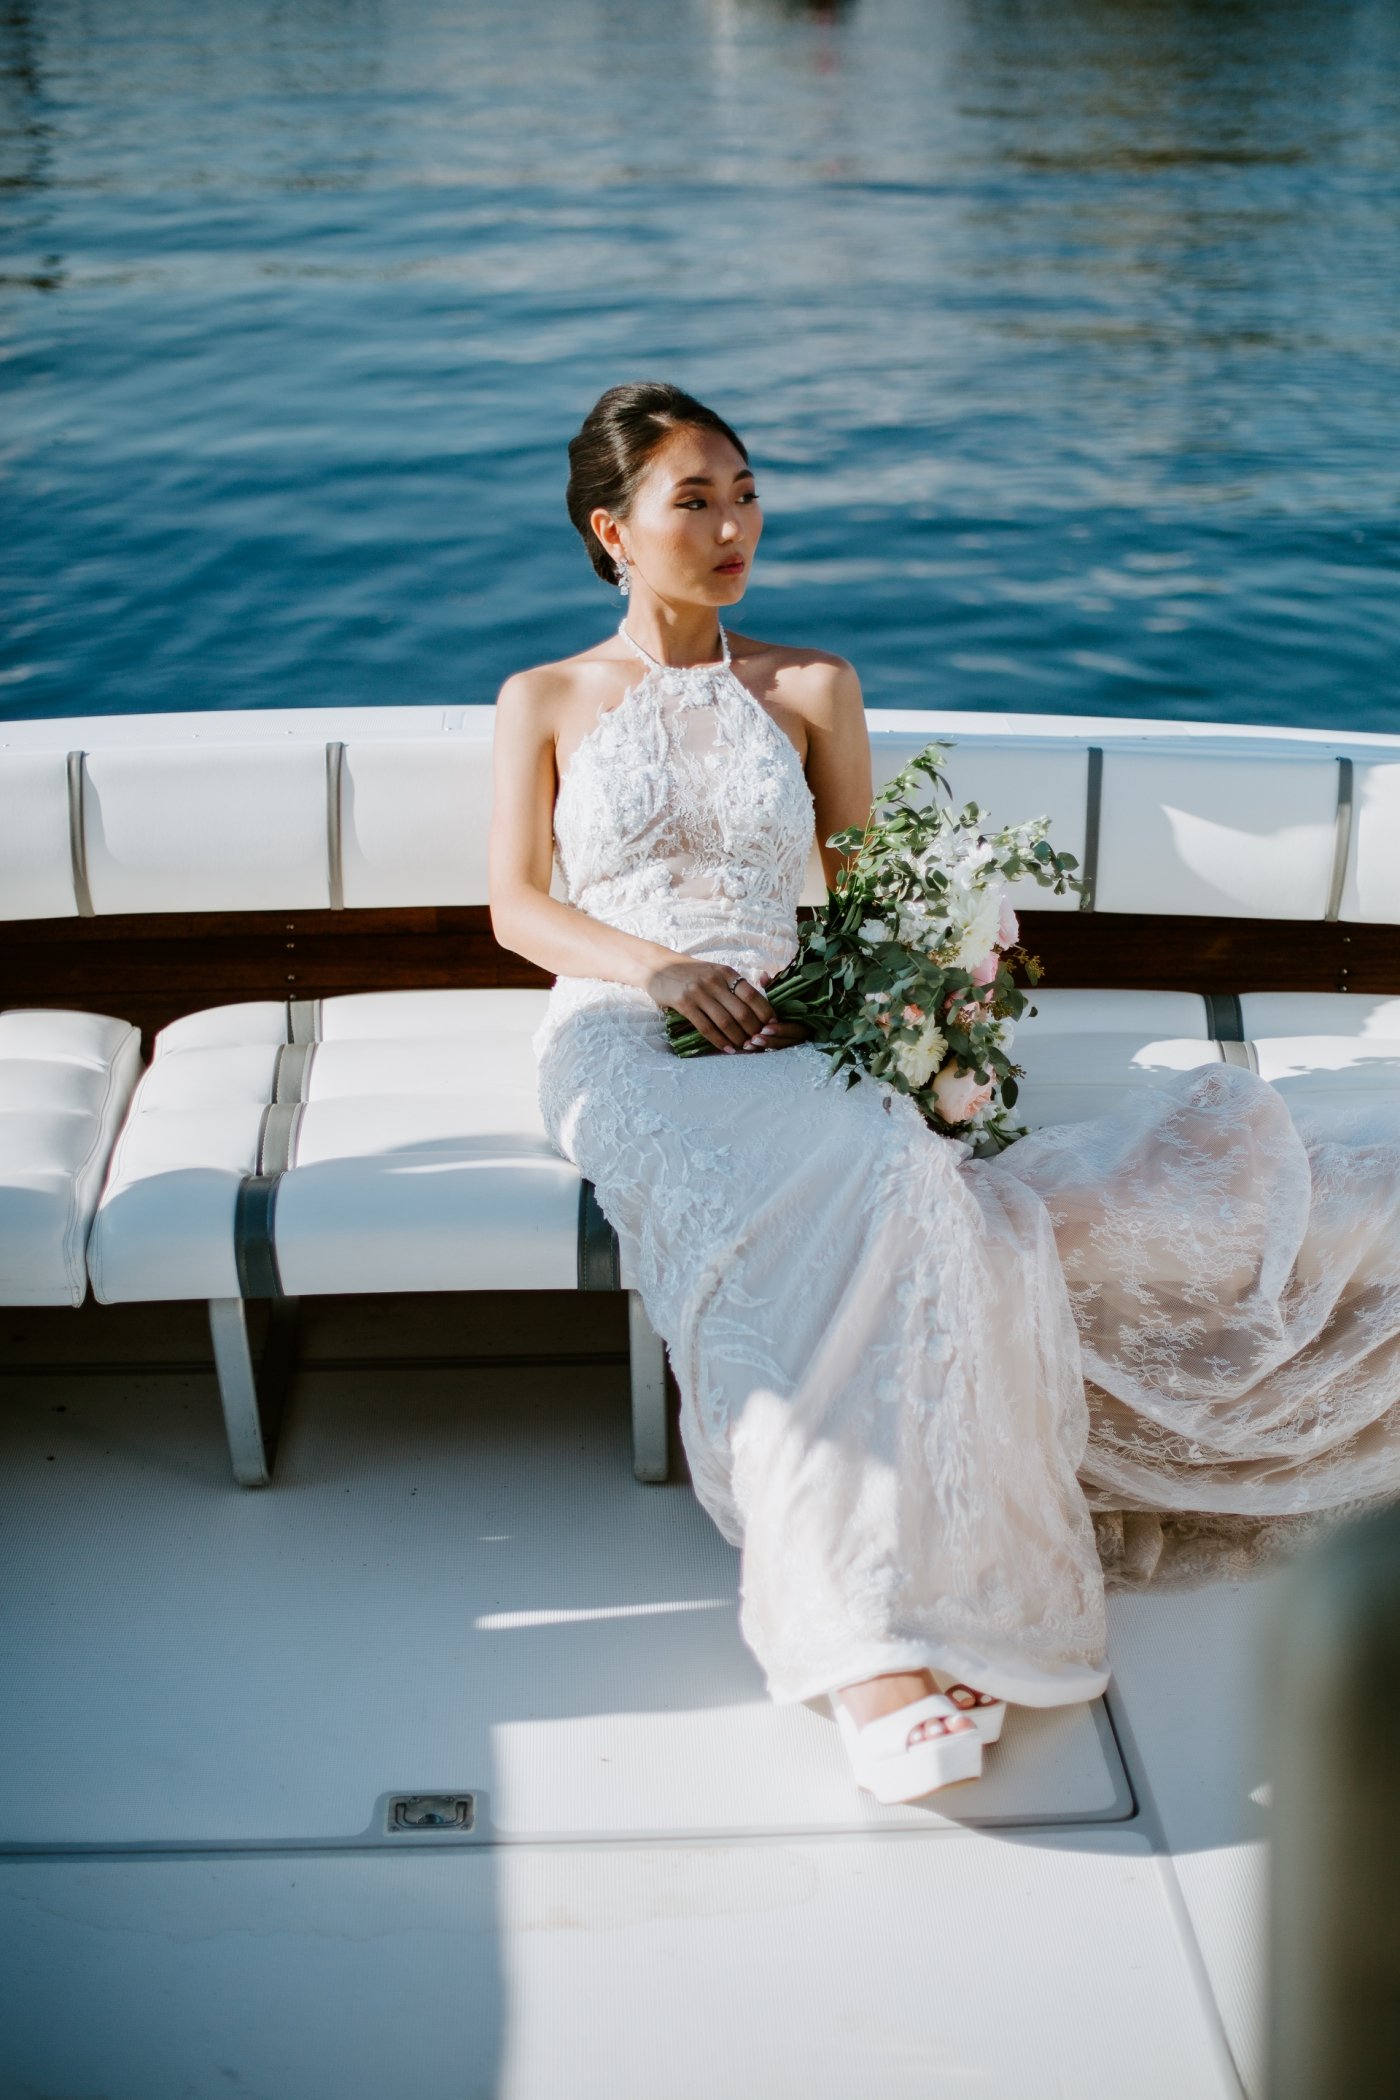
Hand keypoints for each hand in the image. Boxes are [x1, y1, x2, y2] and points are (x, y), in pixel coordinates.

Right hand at [641, 957, 788, 1053]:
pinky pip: (706, 1027)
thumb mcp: (715, 972)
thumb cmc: (691, 973)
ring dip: (738, 1038)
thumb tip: (758, 1007)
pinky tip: (727, 1049)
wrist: (659, 967)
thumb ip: (733, 985)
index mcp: (726, 973)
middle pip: (742, 1012)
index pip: (753, 995)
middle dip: (753, 1030)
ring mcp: (699, 992)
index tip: (772, 1026)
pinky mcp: (684, 1004)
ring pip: (726, 1022)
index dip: (765, 1013)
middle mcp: (714, 981)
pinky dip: (719, 1041)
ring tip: (745, 1048)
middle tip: (759, 1042)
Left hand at [748, 971, 811, 1051]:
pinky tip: (750, 1048)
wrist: (791, 1005)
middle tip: (754, 1039)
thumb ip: (773, 985)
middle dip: (771, 1041)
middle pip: (788, 1041)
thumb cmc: (786, 995)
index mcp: (805, 1017)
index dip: (780, 1029)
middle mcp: (802, 1031)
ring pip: (782, 1047)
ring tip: (749, 1044)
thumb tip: (763, 976)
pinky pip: (777, 1050)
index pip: (795, 1028)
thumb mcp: (781, 989)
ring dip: (765, 1046)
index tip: (765, 1027)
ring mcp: (795, 1040)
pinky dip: (763, 1049)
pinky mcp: (786, 1044)